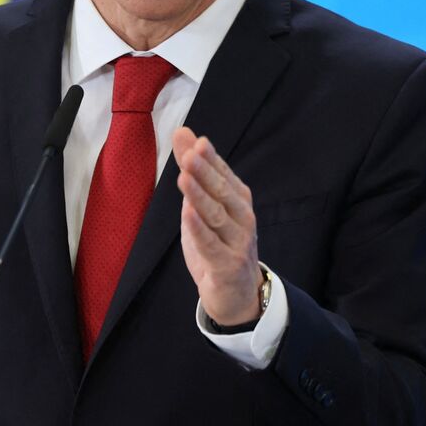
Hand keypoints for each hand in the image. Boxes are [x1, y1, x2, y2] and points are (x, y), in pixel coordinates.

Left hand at [173, 126, 261, 325]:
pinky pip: (210, 244)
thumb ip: (193, 170)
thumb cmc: (218, 243)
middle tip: (190, 154)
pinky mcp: (227, 264)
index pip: (224, 174)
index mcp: (238, 200)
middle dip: (205, 172)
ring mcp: (238, 242)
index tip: (196, 141)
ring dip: (200, 195)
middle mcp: (242, 217)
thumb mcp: (202, 205)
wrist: (236, 294)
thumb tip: (183, 132)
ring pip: (216, 215)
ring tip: (185, 177)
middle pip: (222, 191)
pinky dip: (198, 229)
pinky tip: (187, 213)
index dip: (210, 158)